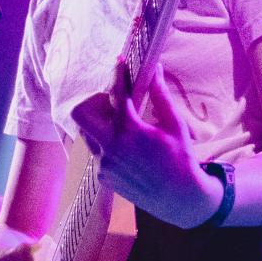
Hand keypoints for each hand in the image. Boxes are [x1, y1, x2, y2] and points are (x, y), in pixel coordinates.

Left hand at [69, 64, 222, 229]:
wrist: (180, 198)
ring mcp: (104, 164)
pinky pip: (97, 152)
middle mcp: (110, 148)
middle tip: (113, 103)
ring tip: (123, 125)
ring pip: (88, 134)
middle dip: (94, 103)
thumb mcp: (174, 124)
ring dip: (100, 124)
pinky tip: (128, 148)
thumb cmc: (181, 158)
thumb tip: (156, 68)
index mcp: (130, 131)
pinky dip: (107, 144)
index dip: (117, 75)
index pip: (115, 94)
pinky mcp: (103, 177)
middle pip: (80, 114)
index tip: (120, 62)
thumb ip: (160, 95)